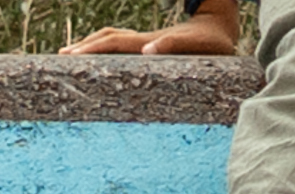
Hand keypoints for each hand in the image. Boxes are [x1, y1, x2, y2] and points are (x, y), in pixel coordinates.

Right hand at [62, 2, 238, 53]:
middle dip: (85, 46)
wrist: (220, 26)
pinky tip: (104, 56)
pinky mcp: (153, 45)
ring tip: (75, 54)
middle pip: (107, 38)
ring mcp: (147, 41)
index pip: (114, 43)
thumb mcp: (197, 45)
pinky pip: (123, 44)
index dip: (93, 48)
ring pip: (113, 38)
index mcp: (149, 41)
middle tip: (63, 55)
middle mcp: (144, 39)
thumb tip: (147, 50)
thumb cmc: (213, 40)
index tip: (73, 55)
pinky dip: (108, 47)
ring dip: (93, 45)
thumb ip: (174, 45)